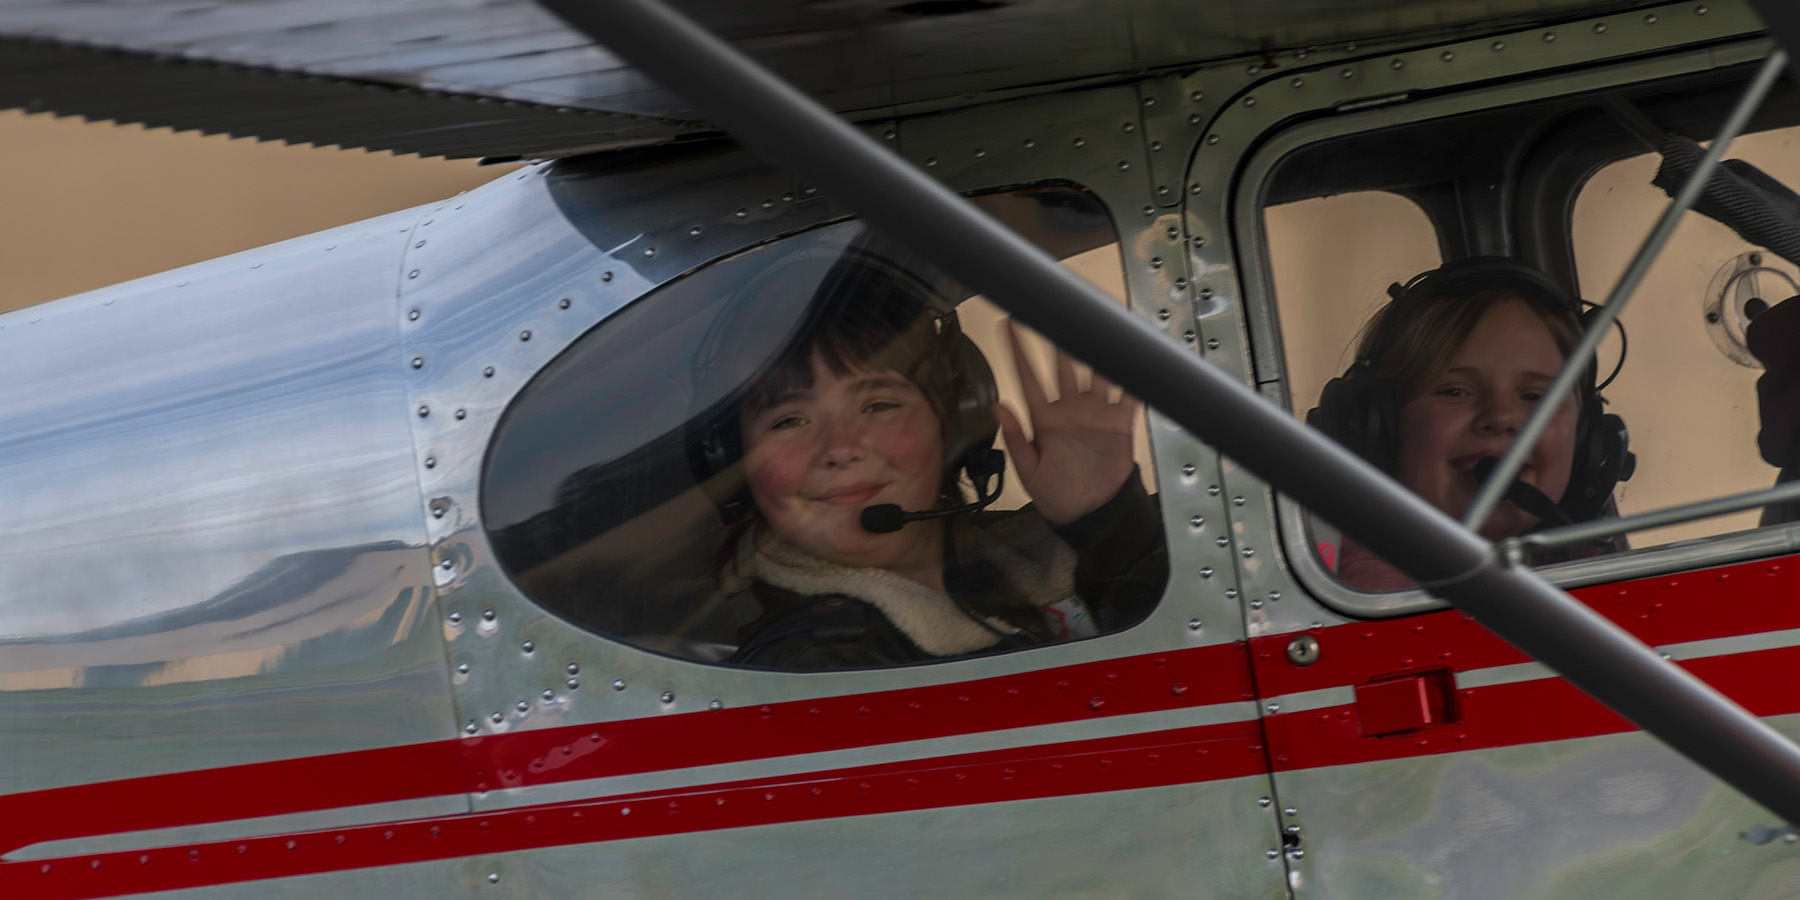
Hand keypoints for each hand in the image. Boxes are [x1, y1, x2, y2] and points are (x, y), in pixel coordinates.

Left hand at [993, 319, 1139, 523]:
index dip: (1019, 351)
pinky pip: (1128, 393)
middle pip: (1063, 365)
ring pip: (1095, 371)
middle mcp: (1070, 410)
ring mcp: (1096, 413)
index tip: (1010, 326)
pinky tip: (1130, 354)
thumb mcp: (1029, 471)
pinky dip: (1131, 374)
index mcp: (1045, 420)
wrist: (1094, 515)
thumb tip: (997, 408)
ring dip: (1094, 347)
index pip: (1028, 378)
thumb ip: (1016, 439)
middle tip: (1053, 310)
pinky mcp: (1121, 421)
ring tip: (1093, 321)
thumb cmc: (1059, 497)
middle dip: (1057, 338)